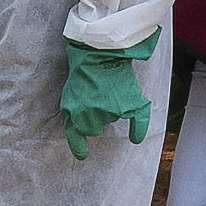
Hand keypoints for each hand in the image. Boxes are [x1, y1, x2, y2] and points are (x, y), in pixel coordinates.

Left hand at [57, 35, 156, 159]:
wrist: (100, 51)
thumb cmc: (82, 71)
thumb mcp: (68, 96)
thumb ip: (72, 118)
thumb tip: (80, 135)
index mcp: (76, 115)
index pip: (77, 137)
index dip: (79, 147)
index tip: (83, 155)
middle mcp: (94, 116)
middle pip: (95, 129)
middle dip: (93, 118)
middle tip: (94, 97)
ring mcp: (114, 110)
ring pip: (111, 118)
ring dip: (109, 109)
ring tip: (106, 89)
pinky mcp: (132, 103)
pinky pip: (138, 121)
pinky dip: (138, 130)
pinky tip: (136, 138)